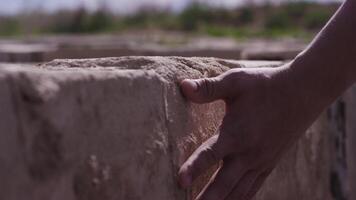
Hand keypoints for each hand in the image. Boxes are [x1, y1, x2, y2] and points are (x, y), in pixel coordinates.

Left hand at [178, 63, 324, 199]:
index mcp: (236, 133)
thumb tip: (183, 86)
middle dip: (206, 198)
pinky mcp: (269, 163)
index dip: (194, 168)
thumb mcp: (236, 81)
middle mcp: (248, 152)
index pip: (210, 154)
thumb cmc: (266, 84)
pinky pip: (253, 188)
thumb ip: (209, 88)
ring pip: (238, 191)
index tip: (180, 181)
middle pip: (223, 183)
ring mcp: (260, 161)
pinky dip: (240, 198)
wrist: (303, 92)